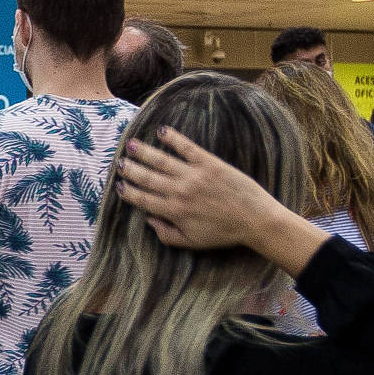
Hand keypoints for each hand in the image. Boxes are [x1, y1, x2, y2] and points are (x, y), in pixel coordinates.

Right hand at [116, 127, 290, 252]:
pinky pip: (187, 148)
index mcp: (174, 212)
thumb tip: (149, 221)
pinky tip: (162, 132)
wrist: (255, 220)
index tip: (118, 187)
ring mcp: (194, 175)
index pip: (144, 200)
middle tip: (118, 163)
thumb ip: (167, 235)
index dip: (129, 193)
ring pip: (162, 161)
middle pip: (147, 178)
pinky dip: (173, 139)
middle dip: (130, 170)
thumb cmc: (224, 233)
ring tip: (130, 145)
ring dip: (144, 152)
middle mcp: (180, 192)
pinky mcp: (209, 163)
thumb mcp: (193, 242)